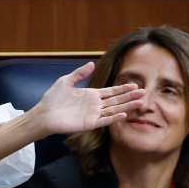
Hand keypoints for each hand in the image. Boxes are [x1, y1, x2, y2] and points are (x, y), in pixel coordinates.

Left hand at [28, 62, 144, 134]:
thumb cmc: (53, 98)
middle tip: (144, 93)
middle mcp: (95, 105)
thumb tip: (92, 63)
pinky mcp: (89, 124)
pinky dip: (114, 117)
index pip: (111, 91)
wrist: (44, 113)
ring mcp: (93, 114)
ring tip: (140, 102)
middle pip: (116, 100)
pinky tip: (124, 113)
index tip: (135, 85)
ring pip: (114, 110)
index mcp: (91, 95)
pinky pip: (104, 120)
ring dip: (127, 106)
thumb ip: (80, 73)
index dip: (123, 89)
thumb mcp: (66, 81)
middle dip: (130, 96)